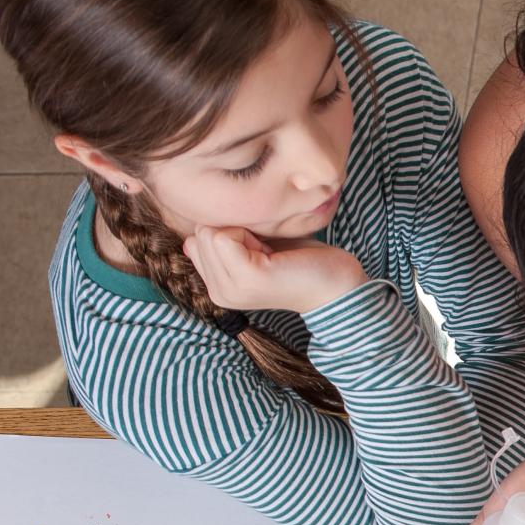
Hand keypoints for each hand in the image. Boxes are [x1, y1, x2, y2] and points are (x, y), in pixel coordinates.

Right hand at [183, 226, 368, 314]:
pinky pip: (225, 234)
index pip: (195, 238)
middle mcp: (218, 293)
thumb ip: (221, 245)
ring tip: (271, 254)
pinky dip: (252, 234)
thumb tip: (188, 240)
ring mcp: (231, 288)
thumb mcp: (252, 251)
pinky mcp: (248, 277)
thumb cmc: (300, 262)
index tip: (259, 249)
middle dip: (236, 231)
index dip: (230, 232)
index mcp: (217, 287)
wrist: (337, 284)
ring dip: (246, 232)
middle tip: (268, 252)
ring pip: (210, 231)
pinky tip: (274, 255)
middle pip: (200, 232)